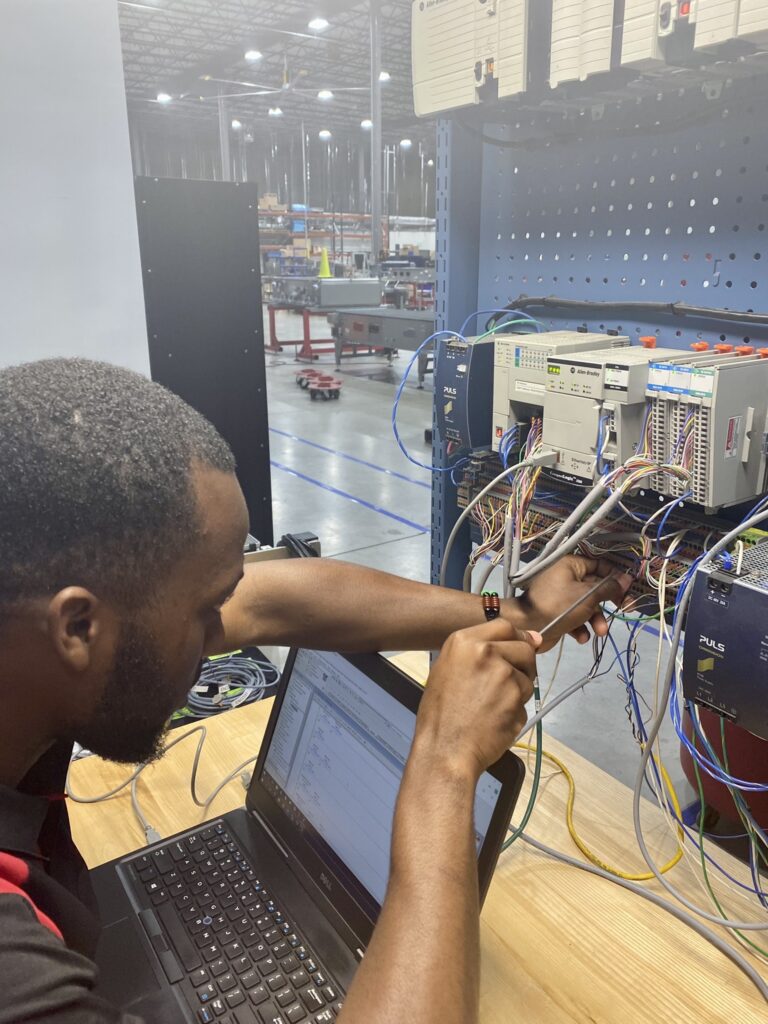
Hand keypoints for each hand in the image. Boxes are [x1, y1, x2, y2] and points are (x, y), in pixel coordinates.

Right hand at [413, 619, 539, 780]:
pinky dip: (516, 711)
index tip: (521, 646)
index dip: (517, 637)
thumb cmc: (440, 713)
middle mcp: (486, 652)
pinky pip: (525, 701)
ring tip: (493, 706)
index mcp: (464, 641)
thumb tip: (529, 640)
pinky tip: (495, 720)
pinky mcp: (517, 698)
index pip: (504, 626)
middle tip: (506, 683)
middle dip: (523, 664)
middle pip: (524, 647)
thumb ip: (480, 651)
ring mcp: (504, 675)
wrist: (445, 750)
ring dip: (519, 690)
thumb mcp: (447, 670)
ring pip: (528, 677)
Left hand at [510, 555, 630, 650]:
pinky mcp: (558, 614)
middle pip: (596, 588)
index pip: (599, 566)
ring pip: (587, 606)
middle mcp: (567, 578)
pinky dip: (581, 627)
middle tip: (625, 610)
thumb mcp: (588, 596)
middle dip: (607, 603)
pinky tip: (581, 637)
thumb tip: (627, 578)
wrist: (527, 627)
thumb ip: (609, 588)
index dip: (615, 578)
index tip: (628, 590)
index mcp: (571, 566)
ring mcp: (562, 597)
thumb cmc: (559, 605)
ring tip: (599, 632)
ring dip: (596, 620)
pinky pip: (576, 618)